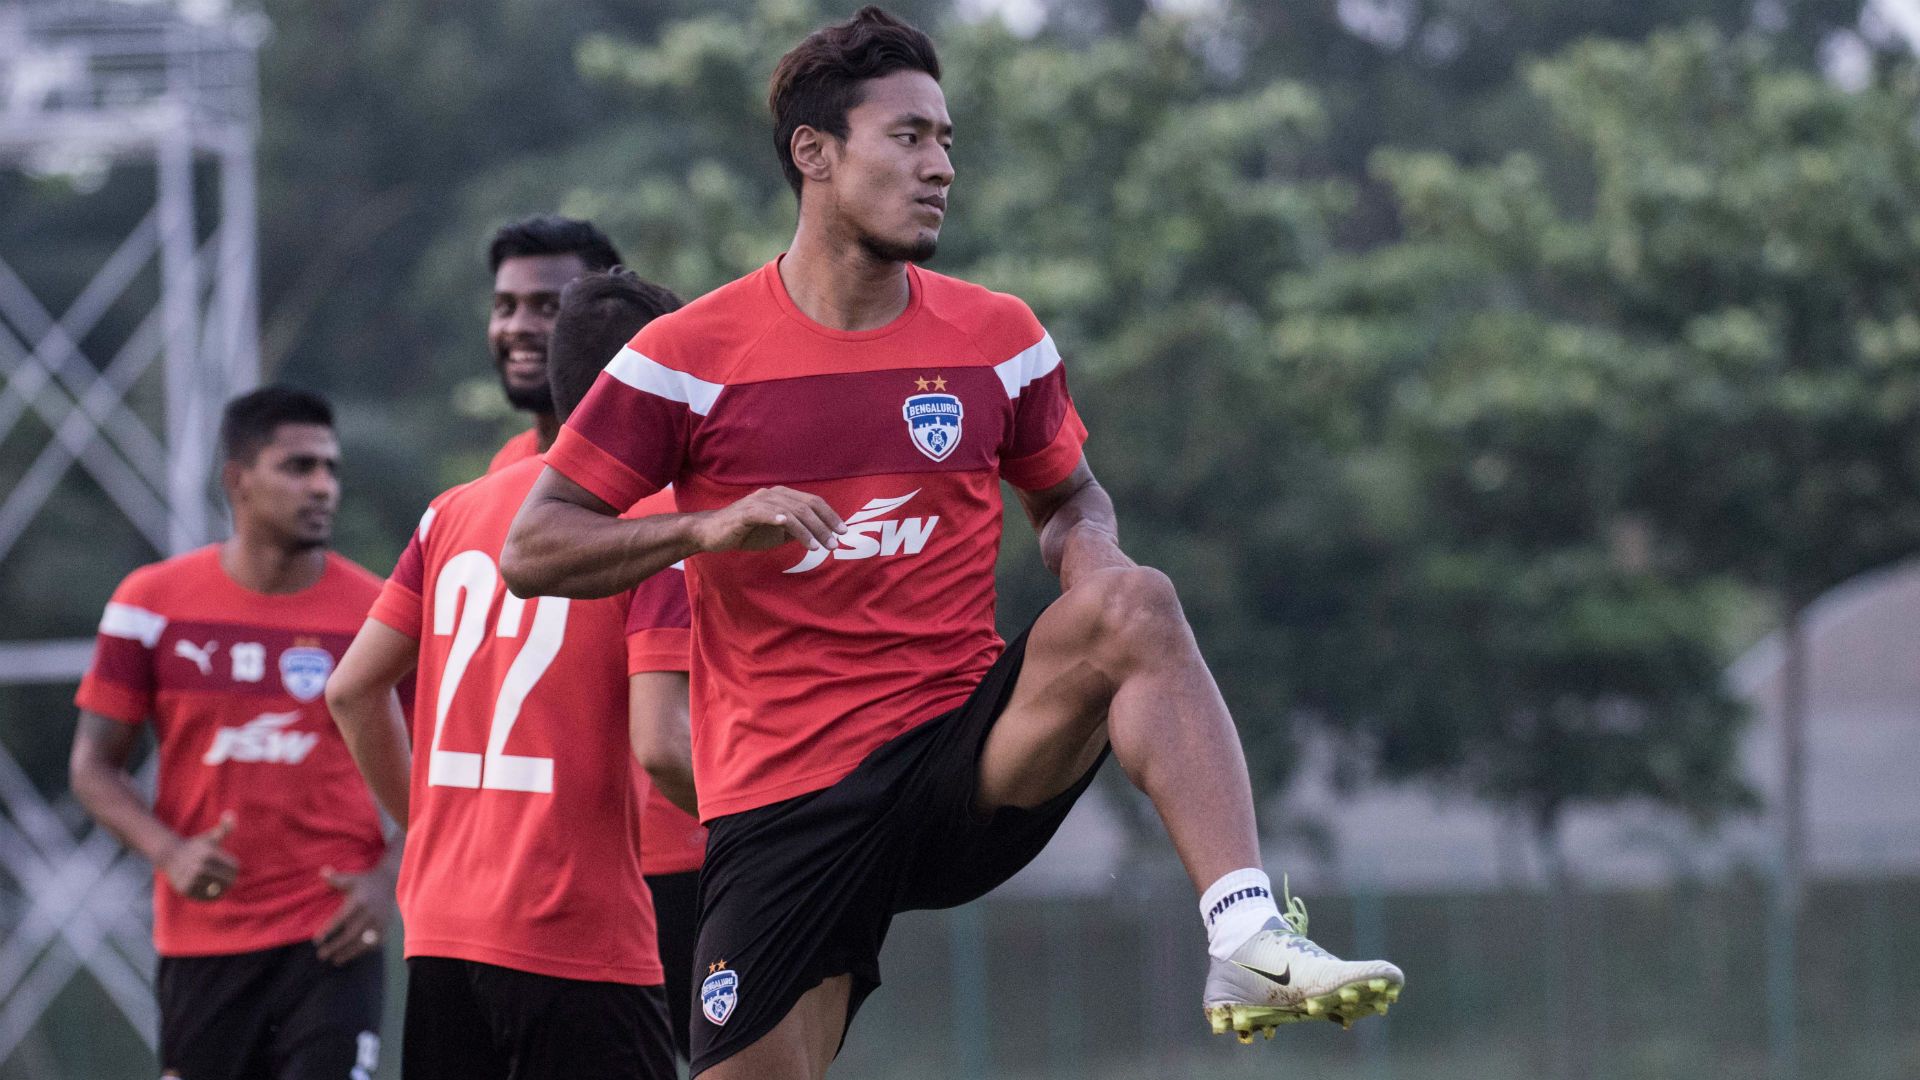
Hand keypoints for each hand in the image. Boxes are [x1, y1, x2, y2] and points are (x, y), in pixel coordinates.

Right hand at [161, 812, 238, 901]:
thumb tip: (231, 814)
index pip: (233, 867)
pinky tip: (210, 891)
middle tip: (230, 881)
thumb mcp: (210, 836)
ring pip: (215, 889)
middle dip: (230, 880)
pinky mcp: (184, 888)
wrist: (170, 854)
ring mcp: (191, 878)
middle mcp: (199, 866)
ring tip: (221, 887)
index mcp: (209, 854)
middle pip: (226, 880)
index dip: (235, 869)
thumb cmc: (196, 846)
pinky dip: (208, 896)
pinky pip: (202, 897)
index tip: (233, 869)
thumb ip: (224, 827)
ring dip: (219, 889)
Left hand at [313, 864, 395, 965]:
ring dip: (348, 953)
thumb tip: (322, 872)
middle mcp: (370, 913)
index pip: (341, 918)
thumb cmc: (364, 882)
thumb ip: (336, 879)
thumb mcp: (351, 879)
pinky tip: (351, 955)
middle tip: (322, 955)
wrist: (390, 883)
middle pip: (351, 934)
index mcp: (359, 901)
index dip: (329, 930)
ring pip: (363, 942)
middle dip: (336, 946)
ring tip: (335, 960)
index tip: (316, 940)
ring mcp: (379, 922)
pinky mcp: (385, 927)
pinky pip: (374, 944)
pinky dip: (363, 951)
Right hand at [691, 487, 844, 552]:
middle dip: (824, 526)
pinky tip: (789, 527)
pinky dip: (779, 518)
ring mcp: (759, 502)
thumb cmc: (746, 532)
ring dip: (808, 530)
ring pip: (790, 512)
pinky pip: (766, 513)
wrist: (712, 533)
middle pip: (806, 506)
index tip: (843, 532)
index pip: (812, 502)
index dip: (830, 515)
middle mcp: (773, 494)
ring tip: (819, 546)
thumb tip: (820, 535)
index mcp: (782, 497)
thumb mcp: (777, 533)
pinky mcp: (745, 512)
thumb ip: (796, 530)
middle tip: (835, 543)